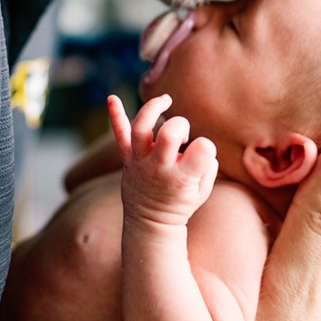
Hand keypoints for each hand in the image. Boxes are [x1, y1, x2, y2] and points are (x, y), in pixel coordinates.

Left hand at [108, 94, 217, 226]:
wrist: (150, 223)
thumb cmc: (181, 203)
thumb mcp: (203, 191)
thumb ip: (208, 164)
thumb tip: (201, 143)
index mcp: (182, 178)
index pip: (202, 149)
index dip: (206, 146)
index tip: (203, 153)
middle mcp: (159, 167)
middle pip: (169, 133)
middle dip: (181, 126)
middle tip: (182, 136)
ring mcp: (140, 162)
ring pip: (141, 128)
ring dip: (153, 109)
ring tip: (165, 101)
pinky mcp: (127, 158)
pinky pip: (119, 135)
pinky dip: (115, 115)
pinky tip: (112, 98)